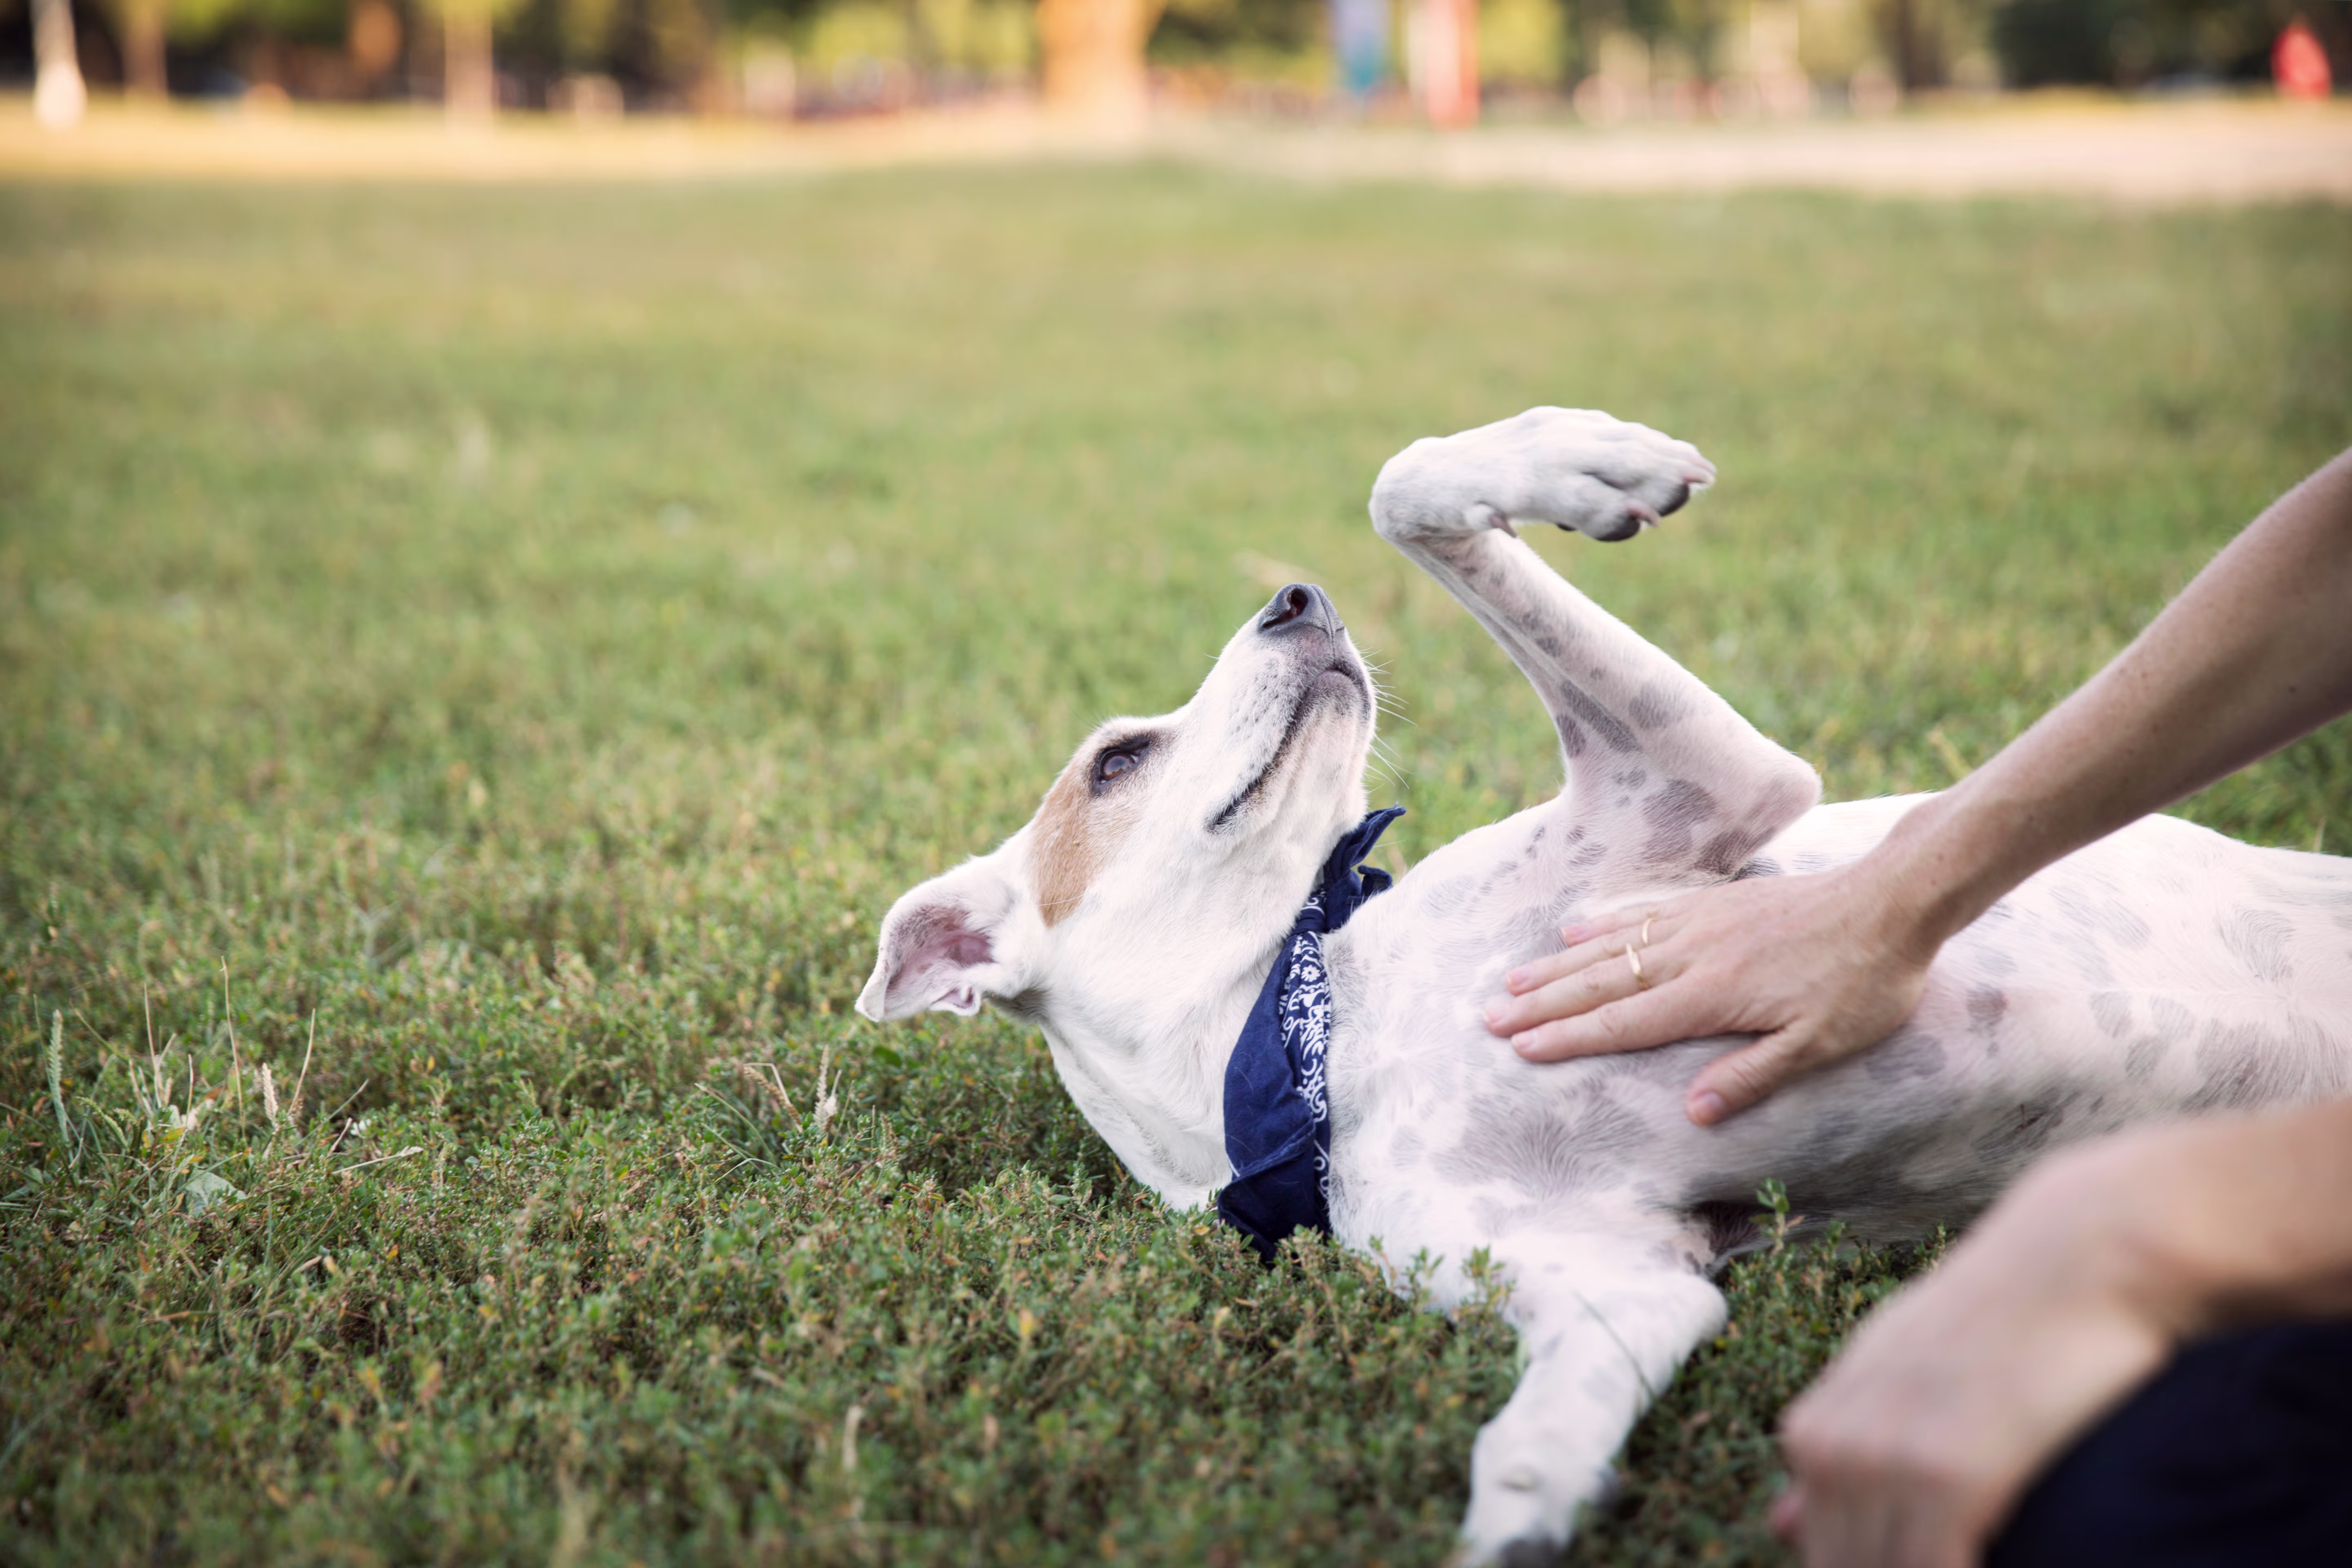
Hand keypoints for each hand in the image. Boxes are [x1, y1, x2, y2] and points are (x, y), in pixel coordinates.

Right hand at [1481, 863, 1937, 1124]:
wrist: (1894, 901)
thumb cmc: (1864, 982)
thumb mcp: (1820, 1045)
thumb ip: (1753, 1075)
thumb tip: (1693, 1110)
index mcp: (1712, 996)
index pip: (1623, 1022)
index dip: (1568, 1037)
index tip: (1520, 1048)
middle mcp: (1692, 955)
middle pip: (1601, 983)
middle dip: (1542, 1003)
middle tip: (1490, 1016)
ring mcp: (1699, 923)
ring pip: (1611, 947)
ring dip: (1557, 966)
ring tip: (1512, 979)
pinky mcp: (1714, 903)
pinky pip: (1641, 913)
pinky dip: (1602, 924)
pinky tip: (1573, 930)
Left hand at [1770, 1141, 2182, 1567]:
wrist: (2076, 1259)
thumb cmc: (1994, 1320)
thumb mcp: (1892, 1373)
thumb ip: (1837, 1447)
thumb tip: (1776, 1525)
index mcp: (1815, 1430)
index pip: (1817, 1549)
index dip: (1854, 1565)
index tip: (1906, 1554)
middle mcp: (1834, 1446)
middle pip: (1843, 1566)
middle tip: (1946, 1550)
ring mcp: (1887, 1459)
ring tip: (1971, 1552)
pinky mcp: (1951, 1473)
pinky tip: (1996, 1567)